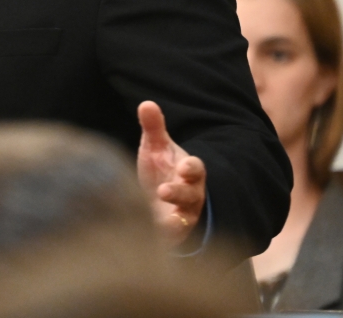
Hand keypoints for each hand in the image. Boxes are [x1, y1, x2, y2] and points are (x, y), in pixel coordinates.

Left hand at [137, 101, 206, 245]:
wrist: (160, 201)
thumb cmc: (161, 170)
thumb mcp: (156, 148)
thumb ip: (153, 127)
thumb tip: (146, 103)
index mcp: (188, 171)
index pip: (195, 168)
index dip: (191, 168)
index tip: (185, 166)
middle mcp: (190, 195)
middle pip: (191, 195)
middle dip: (180, 192)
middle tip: (165, 191)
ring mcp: (183, 216)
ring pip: (185, 219)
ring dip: (175, 219)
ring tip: (161, 223)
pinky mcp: (173, 234)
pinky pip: (172, 239)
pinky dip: (164, 239)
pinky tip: (151, 238)